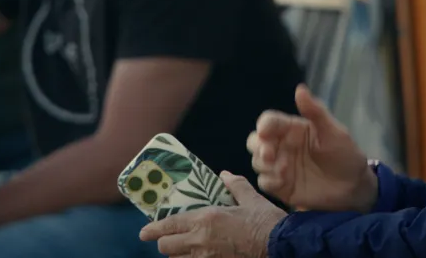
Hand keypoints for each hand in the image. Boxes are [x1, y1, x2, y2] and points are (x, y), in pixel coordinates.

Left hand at [139, 172, 285, 257]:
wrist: (282, 245)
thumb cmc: (266, 221)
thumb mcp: (250, 198)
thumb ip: (234, 185)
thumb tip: (223, 175)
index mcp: (206, 219)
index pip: (169, 225)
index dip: (152, 230)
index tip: (144, 232)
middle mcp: (201, 240)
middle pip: (167, 248)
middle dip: (163, 243)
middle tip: (166, 239)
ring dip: (177, 255)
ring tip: (183, 248)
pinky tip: (198, 256)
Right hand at [247, 84, 375, 211]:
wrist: (354, 187)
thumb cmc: (345, 154)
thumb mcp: (334, 131)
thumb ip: (315, 111)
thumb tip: (300, 88)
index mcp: (292, 129)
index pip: (269, 121)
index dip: (264, 125)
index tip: (265, 132)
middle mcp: (282, 146)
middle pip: (255, 141)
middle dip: (258, 146)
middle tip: (270, 155)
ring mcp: (280, 166)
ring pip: (257, 162)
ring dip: (265, 165)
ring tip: (285, 170)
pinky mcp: (281, 186)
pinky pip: (264, 183)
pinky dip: (269, 181)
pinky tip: (283, 181)